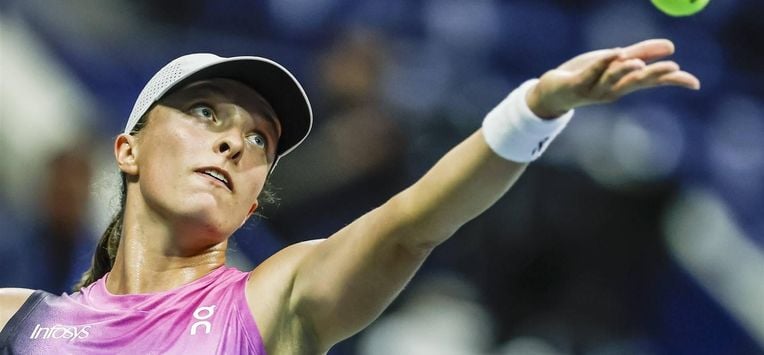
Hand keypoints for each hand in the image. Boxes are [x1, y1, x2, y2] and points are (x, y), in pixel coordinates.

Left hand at [526, 39, 700, 118]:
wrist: (553, 92)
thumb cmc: (586, 75)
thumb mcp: (615, 62)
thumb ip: (641, 53)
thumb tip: (670, 46)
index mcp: (624, 84)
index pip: (653, 82)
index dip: (673, 81)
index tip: (695, 83)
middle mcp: (613, 90)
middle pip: (637, 82)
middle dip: (655, 75)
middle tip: (673, 68)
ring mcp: (595, 90)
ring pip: (613, 79)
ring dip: (626, 70)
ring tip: (639, 63)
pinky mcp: (577, 86)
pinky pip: (591, 74)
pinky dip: (603, 64)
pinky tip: (614, 53)